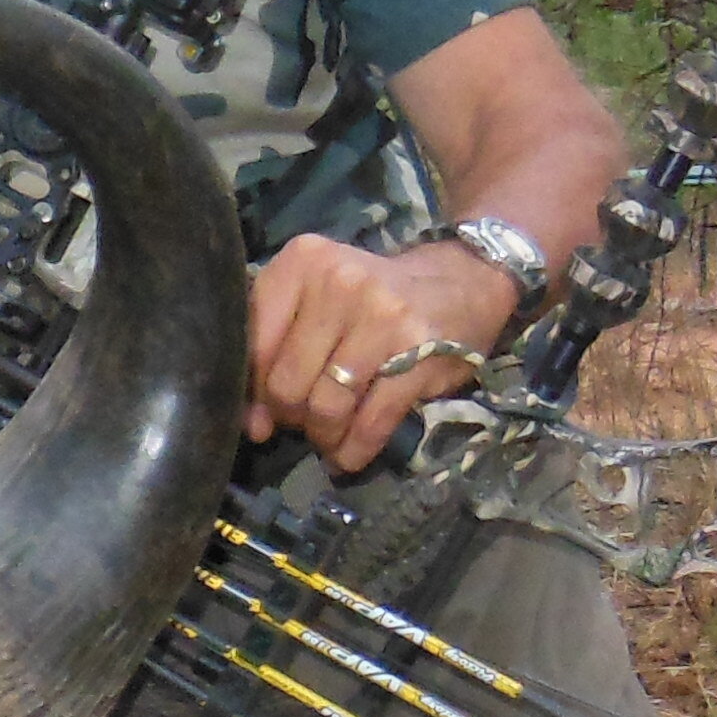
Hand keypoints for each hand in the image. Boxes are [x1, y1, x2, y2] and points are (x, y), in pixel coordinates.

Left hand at [246, 230, 521, 473]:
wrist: (463, 282)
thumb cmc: (373, 295)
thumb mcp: (317, 298)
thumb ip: (276, 349)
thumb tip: (254, 424)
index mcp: (304, 261)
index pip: (255, 344)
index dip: (253, 391)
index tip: (262, 414)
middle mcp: (340, 282)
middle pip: (287, 382)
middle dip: (292, 416)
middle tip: (305, 420)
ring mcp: (383, 318)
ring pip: (326, 407)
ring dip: (324, 435)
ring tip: (329, 436)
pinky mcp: (419, 355)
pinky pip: (371, 422)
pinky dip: (355, 449)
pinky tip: (350, 454)